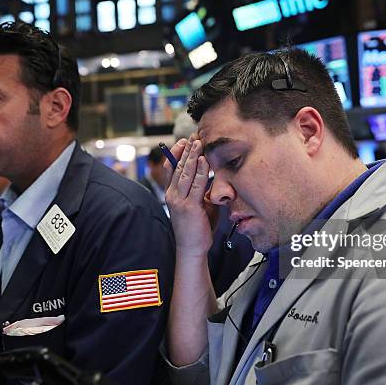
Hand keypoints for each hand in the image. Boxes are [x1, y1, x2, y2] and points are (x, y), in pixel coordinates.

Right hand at [164, 137, 212, 257]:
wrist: (192, 248)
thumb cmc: (197, 227)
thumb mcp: (199, 204)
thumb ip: (203, 190)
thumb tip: (214, 177)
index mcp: (172, 193)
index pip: (171, 168)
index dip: (177, 153)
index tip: (185, 141)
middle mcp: (172, 195)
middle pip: (177, 166)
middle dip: (186, 150)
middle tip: (193, 136)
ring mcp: (179, 201)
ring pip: (184, 172)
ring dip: (192, 156)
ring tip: (198, 142)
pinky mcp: (189, 207)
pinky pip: (195, 184)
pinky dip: (200, 171)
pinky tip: (203, 160)